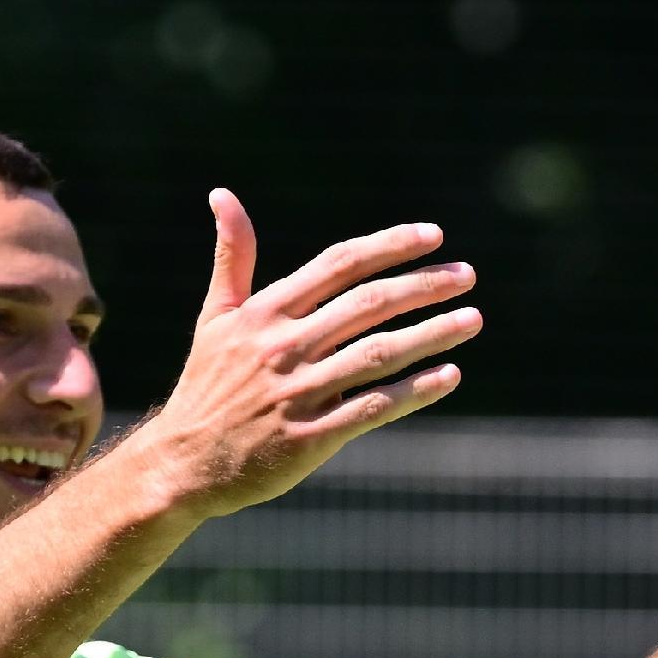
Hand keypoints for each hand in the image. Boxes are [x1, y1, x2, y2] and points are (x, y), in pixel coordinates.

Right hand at [131, 191, 481, 521]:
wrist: (184, 464)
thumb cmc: (208, 386)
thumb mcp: (215, 317)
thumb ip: (232, 257)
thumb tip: (222, 194)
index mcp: (265, 313)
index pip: (338, 265)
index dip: (389, 246)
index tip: (434, 236)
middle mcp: (283, 347)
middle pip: (367, 304)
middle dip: (422, 286)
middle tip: (466, 275)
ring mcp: (298, 393)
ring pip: (378, 354)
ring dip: (431, 333)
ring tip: (473, 318)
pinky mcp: (310, 438)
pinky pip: (373, 407)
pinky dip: (414, 391)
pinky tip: (450, 375)